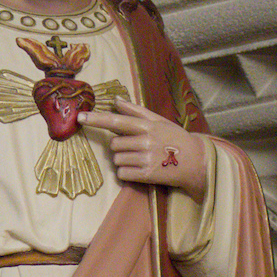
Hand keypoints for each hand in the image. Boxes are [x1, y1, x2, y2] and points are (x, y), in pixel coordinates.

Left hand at [80, 98, 209, 201]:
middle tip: (136, 148)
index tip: (80, 117)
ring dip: (123, 161)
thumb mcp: (159, 121)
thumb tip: (116, 101)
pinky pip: (122, 174)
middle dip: (120, 147)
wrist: (196, 162)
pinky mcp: (147, 175)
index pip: (117, 121)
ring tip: (141, 159)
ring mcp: (146, 159)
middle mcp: (146, 141)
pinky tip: (140, 170)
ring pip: (117, 160)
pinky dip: (126, 173)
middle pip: (114, 145)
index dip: (97, 119)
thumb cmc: (175, 139)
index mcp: (147, 126)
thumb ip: (136, 111)